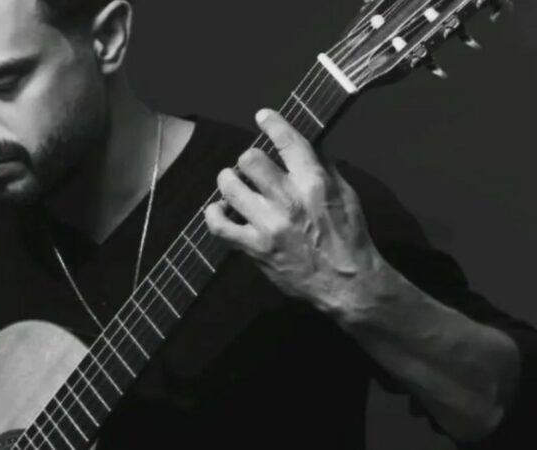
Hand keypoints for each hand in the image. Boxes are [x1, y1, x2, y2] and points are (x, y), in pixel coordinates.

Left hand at [205, 109, 383, 314]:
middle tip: (251, 167)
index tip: (263, 116)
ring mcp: (268, 225)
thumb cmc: (349, 237)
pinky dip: (213, 213)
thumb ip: (324, 168)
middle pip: (250, 160)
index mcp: (314, 183)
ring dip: (228, 180)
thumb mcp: (347, 195)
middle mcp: (288, 200)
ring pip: (230, 187)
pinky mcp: (254, 248)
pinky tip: (219, 209)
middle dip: (248, 159)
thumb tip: (306, 146)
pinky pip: (219, 226)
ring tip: (232, 182)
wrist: (346, 283)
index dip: (272, 123)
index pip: (287, 141)